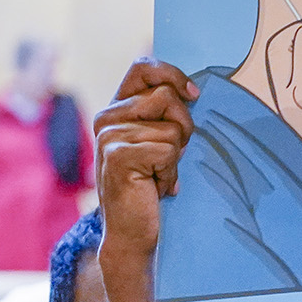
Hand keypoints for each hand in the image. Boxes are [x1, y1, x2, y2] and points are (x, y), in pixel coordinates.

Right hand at [94, 60, 198, 259]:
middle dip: (184, 127)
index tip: (194, 95)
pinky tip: (157, 188)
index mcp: (116, 109)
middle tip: (170, 157)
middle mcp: (107, 117)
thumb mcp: (157, 144)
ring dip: (176, 158)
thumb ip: (163, 116)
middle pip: (167, 96)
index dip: (172, 74)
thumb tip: (193, 91)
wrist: (131, 233)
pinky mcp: (118, 155)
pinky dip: (171, 174)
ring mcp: (109, 135)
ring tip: (158, 176)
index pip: (143, 67)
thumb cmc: (149, 188)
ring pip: (173, 128)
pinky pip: (168, 151)